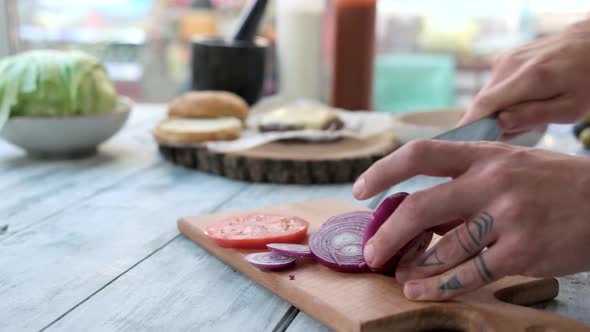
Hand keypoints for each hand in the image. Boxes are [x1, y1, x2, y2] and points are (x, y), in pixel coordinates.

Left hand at [353, 140, 589, 300]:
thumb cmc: (553, 183)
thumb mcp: (509, 166)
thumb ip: (465, 185)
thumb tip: (421, 216)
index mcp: (484, 155)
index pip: (421, 154)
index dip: (384, 170)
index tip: (360, 189)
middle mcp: (490, 183)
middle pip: (421, 208)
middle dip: (389, 234)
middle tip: (371, 252)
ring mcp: (506, 218)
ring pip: (443, 249)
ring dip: (415, 268)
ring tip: (400, 277)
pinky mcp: (521, 252)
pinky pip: (469, 274)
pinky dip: (440, 287)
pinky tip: (422, 291)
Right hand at [459, 19, 589, 138]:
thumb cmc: (585, 80)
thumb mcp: (570, 108)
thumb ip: (534, 115)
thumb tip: (499, 122)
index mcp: (530, 78)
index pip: (485, 105)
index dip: (467, 125)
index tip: (457, 143)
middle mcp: (511, 64)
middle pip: (483, 102)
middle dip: (484, 123)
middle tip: (500, 139)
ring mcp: (505, 59)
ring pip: (487, 95)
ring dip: (494, 112)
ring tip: (518, 118)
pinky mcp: (504, 58)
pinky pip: (494, 86)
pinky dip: (500, 100)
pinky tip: (518, 103)